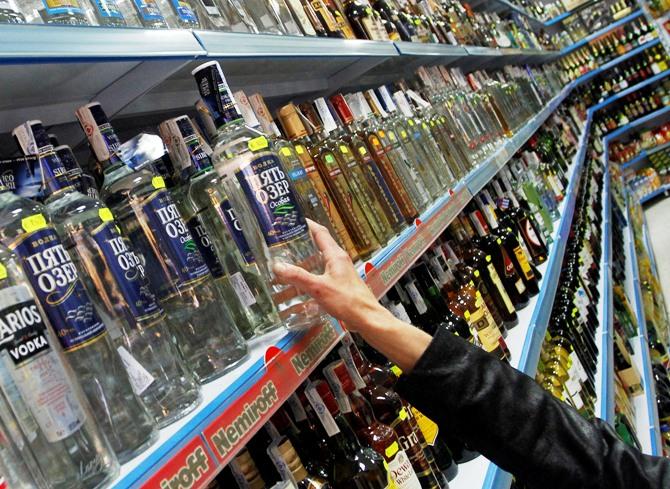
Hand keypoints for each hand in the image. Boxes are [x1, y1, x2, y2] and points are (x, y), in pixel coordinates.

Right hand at [273, 219, 391, 332]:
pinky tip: (296, 292)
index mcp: (335, 255)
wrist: (366, 318)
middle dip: (299, 248)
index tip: (293, 221)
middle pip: (316, 248)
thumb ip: (298, 277)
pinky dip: (307, 282)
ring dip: (301, 269)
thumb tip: (278, 266)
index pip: (320, 232)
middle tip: (282, 248)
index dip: (307, 224)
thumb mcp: (319, 287)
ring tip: (283, 273)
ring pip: (316, 266)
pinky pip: (319, 279)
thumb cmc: (348, 301)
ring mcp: (339, 274)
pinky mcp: (338, 286)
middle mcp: (338, 261)